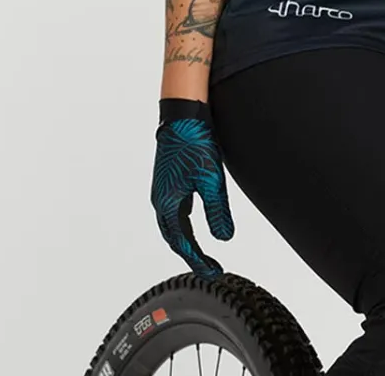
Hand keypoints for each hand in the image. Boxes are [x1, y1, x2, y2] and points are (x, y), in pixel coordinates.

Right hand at [151, 98, 234, 278]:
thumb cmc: (193, 141)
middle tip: (209, 267)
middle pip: (174, 236)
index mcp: (167, 204)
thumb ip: (217, 211)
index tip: (213, 272)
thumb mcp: (211, 179)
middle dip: (191, 254)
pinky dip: (185, 220)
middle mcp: (160, 199)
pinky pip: (176, 208)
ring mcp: (163, 189)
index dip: (198, 260)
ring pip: (174, 223)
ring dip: (186, 238)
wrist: (183, 112)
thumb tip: (224, 238)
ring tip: (203, 251)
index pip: (182, 242)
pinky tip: (195, 218)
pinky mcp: (169, 178)